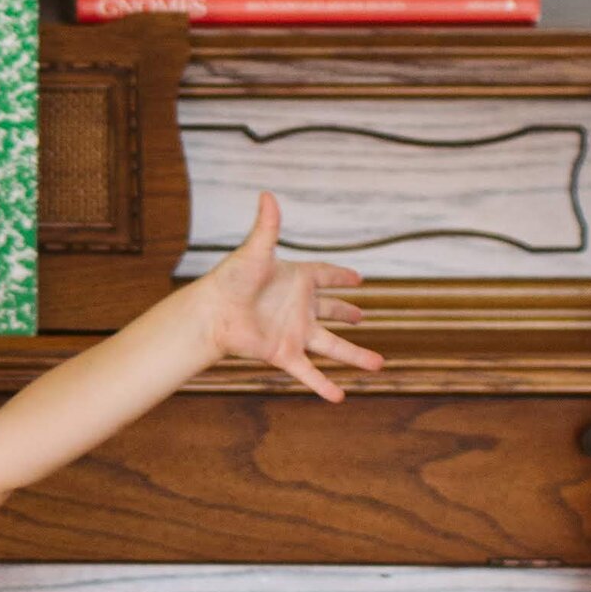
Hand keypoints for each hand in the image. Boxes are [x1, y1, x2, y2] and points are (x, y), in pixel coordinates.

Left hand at [193, 192, 382, 403]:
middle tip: (364, 315)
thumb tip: (267, 193)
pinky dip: (323, 385)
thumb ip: (267, 227)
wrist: (210, 314)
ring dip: (355, 355)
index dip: (340, 275)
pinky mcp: (284, 353)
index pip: (324, 275)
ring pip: (333, 346)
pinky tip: (340, 398)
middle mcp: (298, 308)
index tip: (357, 278)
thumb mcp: (254, 252)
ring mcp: (294, 332)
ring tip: (380, 364)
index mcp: (295, 280)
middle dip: (347, 313)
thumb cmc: (229, 280)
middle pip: (331, 311)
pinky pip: (309, 372)